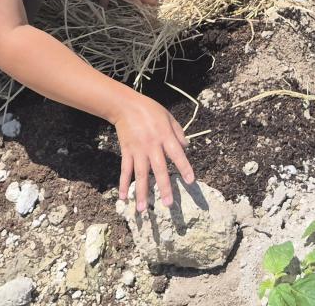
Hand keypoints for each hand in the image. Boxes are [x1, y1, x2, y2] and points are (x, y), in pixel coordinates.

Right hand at [114, 92, 195, 212]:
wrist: (126, 105)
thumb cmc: (150, 110)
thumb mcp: (169, 117)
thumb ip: (178, 132)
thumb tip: (186, 147)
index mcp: (165, 135)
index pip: (177, 154)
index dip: (184, 167)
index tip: (191, 181)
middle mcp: (152, 145)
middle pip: (159, 169)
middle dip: (164, 187)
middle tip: (168, 205)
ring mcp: (138, 150)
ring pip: (141, 174)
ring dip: (141, 192)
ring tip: (142, 210)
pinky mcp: (126, 151)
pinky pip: (125, 170)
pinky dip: (123, 184)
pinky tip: (124, 198)